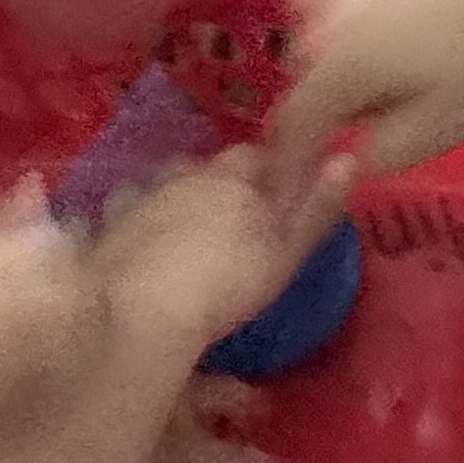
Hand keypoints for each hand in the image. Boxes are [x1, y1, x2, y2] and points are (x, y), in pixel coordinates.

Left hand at [87, 146, 359, 370]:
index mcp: (236, 177)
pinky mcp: (114, 224)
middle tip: (241, 223)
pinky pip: (137, 213)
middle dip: (228, 183)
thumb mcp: (284, 251)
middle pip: (214, 167)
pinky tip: (154, 254)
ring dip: (187, 200)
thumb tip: (349, 160)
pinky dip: (150, 225)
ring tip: (197, 239)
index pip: (261, 156)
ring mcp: (147, 196)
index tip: (278, 199)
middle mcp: (190, 175)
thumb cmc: (226, 281)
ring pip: (174, 185)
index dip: (272, 173)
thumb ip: (316, 207)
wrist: (141, 306)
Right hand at [271, 0, 463, 179]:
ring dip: (346, 46)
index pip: (292, 126)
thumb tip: (348, 157)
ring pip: (323, 20)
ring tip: (409, 54)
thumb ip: (383, 153)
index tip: (310, 182)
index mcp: (330, 62)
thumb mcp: (450, 124)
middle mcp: (316, 6)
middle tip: (391, 111)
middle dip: (332, 98)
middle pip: (305, 70)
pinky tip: (422, 3)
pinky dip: (367, 2)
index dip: (296, 162)